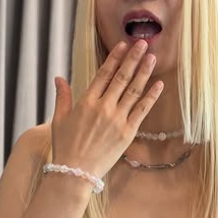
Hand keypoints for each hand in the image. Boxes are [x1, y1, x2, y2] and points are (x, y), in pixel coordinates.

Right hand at [51, 40, 162, 177]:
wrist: (75, 173)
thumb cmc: (65, 146)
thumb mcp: (59, 119)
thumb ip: (62, 97)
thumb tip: (58, 77)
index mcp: (86, 102)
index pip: (103, 74)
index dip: (115, 58)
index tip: (123, 45)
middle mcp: (103, 107)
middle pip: (121, 77)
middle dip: (133, 59)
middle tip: (142, 43)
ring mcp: (117, 120)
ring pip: (133, 91)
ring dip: (144, 72)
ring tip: (152, 57)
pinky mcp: (128, 133)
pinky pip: (142, 111)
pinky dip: (151, 97)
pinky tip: (159, 84)